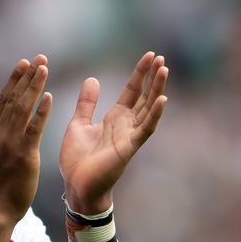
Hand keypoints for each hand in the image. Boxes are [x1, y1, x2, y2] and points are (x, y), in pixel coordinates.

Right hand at [0, 55, 52, 221]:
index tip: (24, 63)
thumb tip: (1, 125)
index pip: (4, 99)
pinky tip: (48, 96)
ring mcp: (10, 142)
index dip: (15, 79)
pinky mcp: (23, 154)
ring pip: (23, 107)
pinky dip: (40, 111)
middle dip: (26, 75)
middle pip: (13, 97)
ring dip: (34, 85)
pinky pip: (33, 128)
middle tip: (38, 57)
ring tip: (44, 67)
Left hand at [59, 52, 167, 213]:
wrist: (76, 186)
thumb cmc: (77, 159)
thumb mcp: (78, 124)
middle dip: (152, 77)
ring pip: (148, 109)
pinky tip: (162, 100)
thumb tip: (92, 79)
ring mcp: (129, 136)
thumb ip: (86, 103)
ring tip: (164, 70)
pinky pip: (145, 129)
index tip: (149, 56)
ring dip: (157, 90)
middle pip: (144, 96)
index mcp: (114, 118)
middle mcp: (126, 125)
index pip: (132, 91)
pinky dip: (154, 115)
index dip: (140, 74)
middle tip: (161, 57)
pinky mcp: (128, 148)